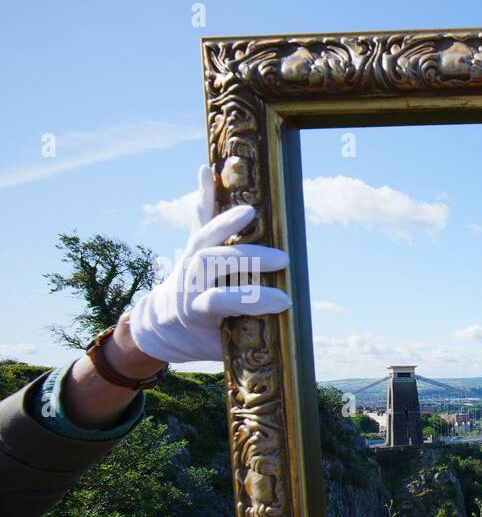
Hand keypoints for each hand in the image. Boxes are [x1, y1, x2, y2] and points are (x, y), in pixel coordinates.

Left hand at [124, 165, 290, 363]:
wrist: (161, 324)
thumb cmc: (199, 338)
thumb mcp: (219, 345)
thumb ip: (246, 332)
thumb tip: (285, 321)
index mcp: (192, 310)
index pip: (221, 300)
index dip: (252, 300)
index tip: (285, 301)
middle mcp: (185, 281)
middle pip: (213, 262)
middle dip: (248, 259)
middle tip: (281, 260)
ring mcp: (185, 260)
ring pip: (203, 237)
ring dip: (227, 222)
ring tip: (251, 212)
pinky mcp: (190, 247)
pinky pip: (197, 219)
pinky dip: (203, 195)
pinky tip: (206, 171)